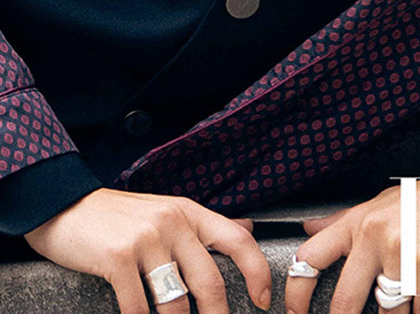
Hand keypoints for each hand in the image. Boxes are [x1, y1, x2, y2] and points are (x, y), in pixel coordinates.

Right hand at [24, 186, 272, 313]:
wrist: (67, 206)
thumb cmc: (120, 217)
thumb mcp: (169, 211)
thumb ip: (205, 225)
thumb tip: (247, 230)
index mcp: (190, 212)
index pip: (238, 240)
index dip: (257, 271)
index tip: (262, 300)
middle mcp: (173, 223)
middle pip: (210, 281)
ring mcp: (146, 240)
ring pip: (176, 302)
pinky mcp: (117, 258)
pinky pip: (139, 307)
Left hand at [284, 164, 419, 313]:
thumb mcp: (379, 203)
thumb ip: (343, 220)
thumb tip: (307, 228)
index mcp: (357, 221)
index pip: (310, 257)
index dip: (295, 294)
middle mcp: (373, 235)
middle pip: (344, 301)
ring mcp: (400, 251)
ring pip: (386, 313)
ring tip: (408, 302)